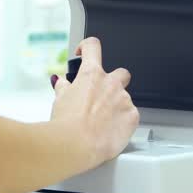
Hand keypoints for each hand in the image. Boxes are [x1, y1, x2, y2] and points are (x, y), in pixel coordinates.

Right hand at [49, 37, 139, 169]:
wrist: (77, 146)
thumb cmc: (65, 125)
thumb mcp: (59, 100)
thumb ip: (64, 87)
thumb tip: (62, 83)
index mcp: (91, 75)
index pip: (92, 47)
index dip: (87, 47)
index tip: (85, 53)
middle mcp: (111, 83)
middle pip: (121, 73)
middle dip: (114, 82)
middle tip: (103, 97)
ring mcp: (124, 99)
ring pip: (125, 99)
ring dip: (116, 107)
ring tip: (102, 124)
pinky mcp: (133, 116)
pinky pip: (131, 115)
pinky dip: (123, 122)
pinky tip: (111, 131)